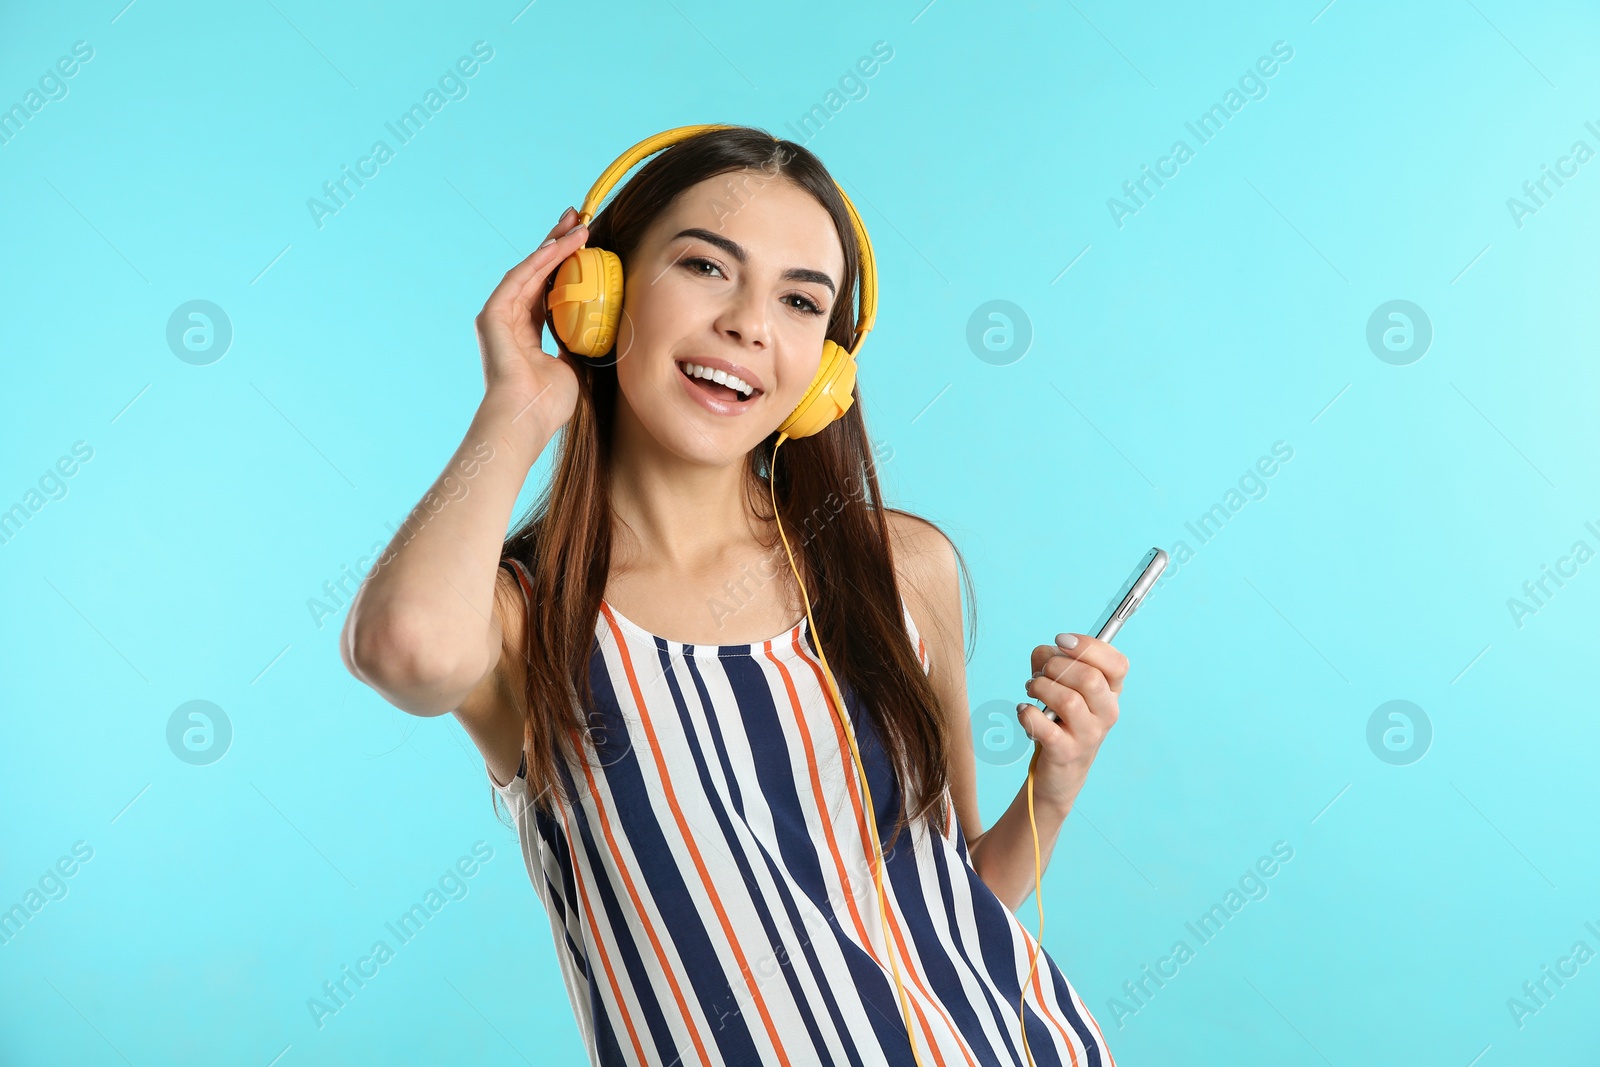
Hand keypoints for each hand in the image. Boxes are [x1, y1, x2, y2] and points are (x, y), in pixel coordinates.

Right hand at [474, 206, 589, 433]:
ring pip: (531, 270)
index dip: (566, 266)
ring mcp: (499, 316)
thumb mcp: (571, 367)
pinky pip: (521, 278)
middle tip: (581, 221)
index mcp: (526, 334)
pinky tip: (562, 244)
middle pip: (538, 274)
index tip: (587, 245)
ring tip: (579, 224)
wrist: (525, 419)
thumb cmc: (547, 405)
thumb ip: (576, 344)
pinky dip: (542, 259)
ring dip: (554, 245)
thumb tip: (596, 329)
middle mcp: (510, 321)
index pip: (548, 291)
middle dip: (559, 245)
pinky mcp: (493, 315)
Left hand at [1017, 633, 1130, 814]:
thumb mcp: (1059, 682)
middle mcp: (1107, 713)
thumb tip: (1045, 653)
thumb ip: (1051, 658)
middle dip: (1055, 667)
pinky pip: (1045, 727)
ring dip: (1040, 687)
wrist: (1059, 769)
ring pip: (1067, 700)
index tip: (1061, 640)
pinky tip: (1024, 711)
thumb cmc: (1059, 717)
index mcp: (1111, 691)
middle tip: (1041, 674)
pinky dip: (1028, 714)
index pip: (1117, 664)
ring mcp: (1089, 735)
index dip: (1089, 647)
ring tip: (1031, 692)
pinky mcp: (1066, 753)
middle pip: (1089, 678)